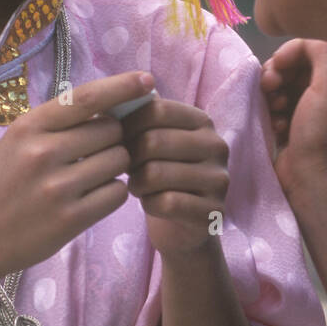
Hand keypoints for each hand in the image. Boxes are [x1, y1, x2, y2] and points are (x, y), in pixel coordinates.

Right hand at [0, 71, 153, 283]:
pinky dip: (113, 193)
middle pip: (112, 131)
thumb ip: (60, 122)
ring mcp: (56, 188)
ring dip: (115, 167)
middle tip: (94, 154)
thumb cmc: (5, 183)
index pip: (87, 97)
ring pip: (119, 161)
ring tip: (89, 176)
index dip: (122, 87)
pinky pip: (117, 193)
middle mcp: (42, 153)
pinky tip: (92, 197)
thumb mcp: (19, 141)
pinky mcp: (70, 219)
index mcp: (29, 126)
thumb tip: (116, 105)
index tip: (147, 80)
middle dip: (113, 139)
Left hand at [120, 98, 229, 257]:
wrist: (183, 224)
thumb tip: (107, 101)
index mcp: (202, 121)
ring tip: (137, 185)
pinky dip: (150, 204)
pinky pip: (167, 203)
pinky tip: (151, 204)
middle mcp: (216, 146)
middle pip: (154, 141)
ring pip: (156, 173)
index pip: (157, 109)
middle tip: (127, 169)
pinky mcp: (213, 210)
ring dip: (136, 183)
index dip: (128, 125)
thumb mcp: (152, 140)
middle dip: (129, 157)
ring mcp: (219, 179)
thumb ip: (137, 117)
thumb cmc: (161, 173)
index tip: (118, 141)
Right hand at [260, 39, 326, 202]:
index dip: (291, 53)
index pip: (313, 51)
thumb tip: (298, 47)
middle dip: (277, 73)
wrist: (314, 182)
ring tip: (273, 108)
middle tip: (269, 86)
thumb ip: (322, 53)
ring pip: (281, 88)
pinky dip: (271, 113)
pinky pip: (275, 110)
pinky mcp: (293, 131)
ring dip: (272, 93)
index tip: (278, 65)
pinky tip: (276, 127)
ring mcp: (310, 114)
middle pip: (294, 68)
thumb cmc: (325, 133)